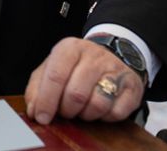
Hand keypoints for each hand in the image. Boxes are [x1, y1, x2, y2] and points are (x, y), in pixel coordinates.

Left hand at [24, 37, 144, 123]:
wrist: (113, 55)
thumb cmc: (76, 66)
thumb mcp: (51, 68)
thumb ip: (37, 88)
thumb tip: (34, 111)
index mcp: (70, 48)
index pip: (55, 76)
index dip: (46, 101)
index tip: (42, 117)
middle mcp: (94, 56)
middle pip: (76, 94)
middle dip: (67, 110)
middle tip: (65, 111)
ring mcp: (116, 70)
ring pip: (97, 105)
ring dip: (86, 115)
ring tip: (82, 109)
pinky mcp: (132, 86)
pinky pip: (116, 113)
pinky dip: (105, 117)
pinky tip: (100, 109)